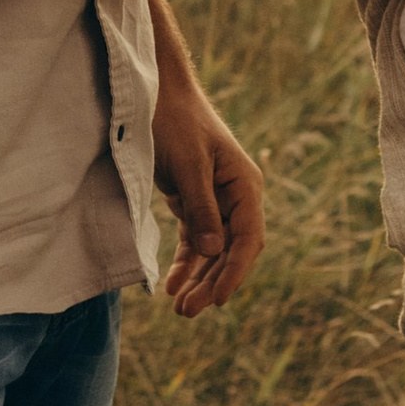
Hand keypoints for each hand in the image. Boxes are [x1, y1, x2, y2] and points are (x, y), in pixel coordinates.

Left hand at [150, 72, 267, 315]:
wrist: (156, 93)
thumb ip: (201, 207)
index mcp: (245, 184)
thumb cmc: (176, 121)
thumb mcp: (189, 163)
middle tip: (188, 312)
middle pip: (230, 251)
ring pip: (212, 251)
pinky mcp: (194, 203)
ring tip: (180, 309)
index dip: (235, 271)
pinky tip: (173, 286)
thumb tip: (213, 252)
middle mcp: (236, 197)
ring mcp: (215, 201)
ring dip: (198, 278)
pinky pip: (194, 241)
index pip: (248, 238)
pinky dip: (185, 262)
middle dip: (212, 282)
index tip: (218, 299)